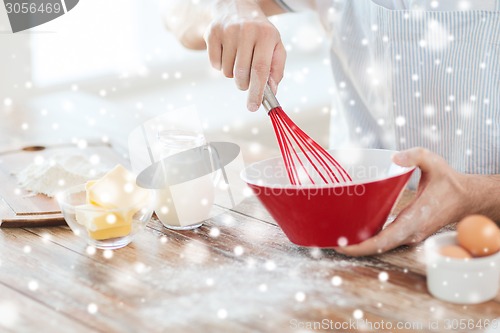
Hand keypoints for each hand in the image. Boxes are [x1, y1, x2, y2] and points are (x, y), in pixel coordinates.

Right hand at [204, 0, 286, 110]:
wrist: (238, 8)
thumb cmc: (260, 34)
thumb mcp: (275, 47)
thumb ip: (276, 70)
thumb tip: (271, 91)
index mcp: (266, 35)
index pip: (261, 70)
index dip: (257, 92)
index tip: (253, 107)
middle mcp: (247, 31)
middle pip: (242, 74)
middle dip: (244, 85)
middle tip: (247, 80)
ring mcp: (228, 31)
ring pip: (227, 71)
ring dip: (233, 73)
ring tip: (238, 58)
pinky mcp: (213, 33)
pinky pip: (215, 64)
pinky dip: (221, 65)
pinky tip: (227, 52)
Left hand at [335, 148, 473, 255]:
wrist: (466, 198)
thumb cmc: (449, 182)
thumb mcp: (434, 163)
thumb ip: (415, 156)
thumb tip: (395, 157)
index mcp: (415, 220)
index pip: (384, 240)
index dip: (362, 246)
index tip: (343, 246)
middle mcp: (411, 233)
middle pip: (378, 247)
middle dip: (354, 248)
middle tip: (330, 242)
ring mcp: (410, 235)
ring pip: (382, 245)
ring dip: (360, 245)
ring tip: (336, 238)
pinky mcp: (408, 233)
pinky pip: (386, 240)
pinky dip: (369, 240)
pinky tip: (354, 234)